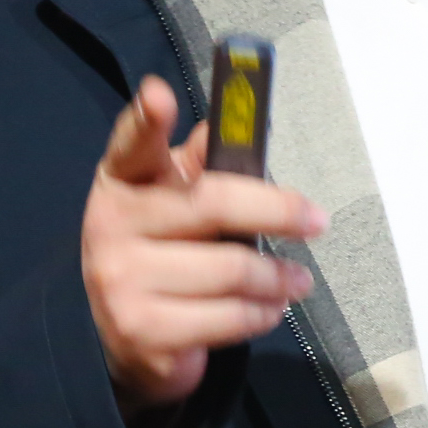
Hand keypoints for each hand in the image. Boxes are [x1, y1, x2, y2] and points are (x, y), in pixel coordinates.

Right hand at [83, 75, 326, 412]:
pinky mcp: (143, 330)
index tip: (159, 94)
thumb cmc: (161, 249)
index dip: (146, 118)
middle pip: (213, 204)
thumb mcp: (173, 198)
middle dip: (278, 212)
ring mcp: (122, 280)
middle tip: (316, 221)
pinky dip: (261, 313)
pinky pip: (228, 318)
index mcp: (123, 181)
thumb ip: (204, 163)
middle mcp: (111, 226)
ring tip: (294, 280)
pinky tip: (267, 308)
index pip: (132, 144)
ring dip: (278, 279)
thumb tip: (242, 121)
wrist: (122, 332)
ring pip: (232, 270)